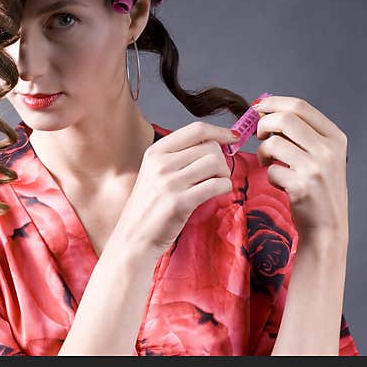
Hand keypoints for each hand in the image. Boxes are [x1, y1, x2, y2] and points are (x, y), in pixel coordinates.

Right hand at [114, 121, 239, 257]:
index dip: (219, 131)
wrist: (133, 237)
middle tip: (217, 174)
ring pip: (216, 163)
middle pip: (210, 147)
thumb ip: (180, 157)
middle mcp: (161, 163)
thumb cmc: (149, 206)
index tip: (233, 136)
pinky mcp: (180, 202)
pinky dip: (224, 188)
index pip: (196, 130)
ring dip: (224, 174)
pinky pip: (217, 185)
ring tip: (215, 185)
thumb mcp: (155, 172)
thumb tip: (217, 143)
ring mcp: (170, 182)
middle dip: (222, 160)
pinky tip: (216, 193)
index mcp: (155, 152)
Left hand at [253, 95, 348, 239]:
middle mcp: (329, 150)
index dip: (273, 103)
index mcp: (335, 137)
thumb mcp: (321, 155)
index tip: (258, 109)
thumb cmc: (318, 188)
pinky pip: (271, 170)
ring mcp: (317, 168)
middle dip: (264, 124)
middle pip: (284, 119)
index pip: (300, 106)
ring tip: (268, 162)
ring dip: (262, 152)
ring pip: (273, 143)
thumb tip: (265, 109)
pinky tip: (281, 183)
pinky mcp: (303, 186)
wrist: (328, 226)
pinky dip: (270, 175)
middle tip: (259, 135)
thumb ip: (301, 133)